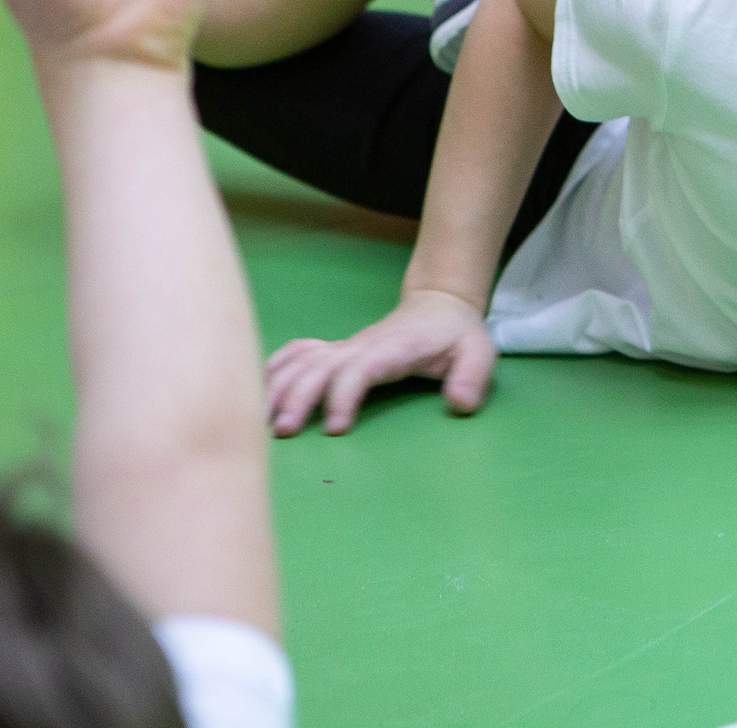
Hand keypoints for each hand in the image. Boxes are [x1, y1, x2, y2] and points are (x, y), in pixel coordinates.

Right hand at [264, 288, 497, 436]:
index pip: (360, 369)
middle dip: (298, 398)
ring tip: (260, 420)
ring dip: (278, 387)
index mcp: (393, 349)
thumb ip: (473, 377)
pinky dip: (274, 368)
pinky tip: (257, 390)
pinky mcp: (336, 350)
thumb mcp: (479, 352)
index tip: (335, 429)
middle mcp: (361, 346)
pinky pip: (297, 353)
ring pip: (301, 361)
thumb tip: (459, 404)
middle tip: (283, 433)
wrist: (439, 305)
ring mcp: (345, 347)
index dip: (344, 396)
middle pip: (319, 367)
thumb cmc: (457, 334)